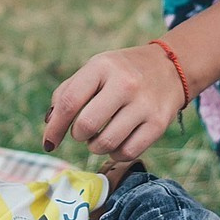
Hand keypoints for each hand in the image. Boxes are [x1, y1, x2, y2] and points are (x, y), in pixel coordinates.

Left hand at [42, 44, 185, 160]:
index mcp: (103, 66)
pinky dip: (115, 153)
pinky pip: (127, 152)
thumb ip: (68, 93)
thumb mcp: (95, 69)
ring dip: (95, 146)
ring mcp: (144, 104)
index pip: (70, 101)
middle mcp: (125, 83)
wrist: (170, 67)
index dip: (55, 127)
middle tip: (82, 132)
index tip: (49, 142)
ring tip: (99, 136)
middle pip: (86, 125)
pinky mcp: (159, 124)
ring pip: (106, 143)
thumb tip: (50, 126)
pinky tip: (116, 142)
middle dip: (77, 135)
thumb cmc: (122, 72)